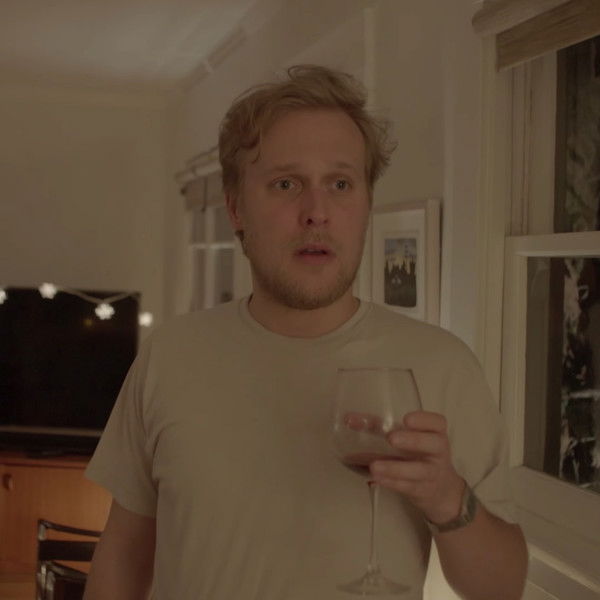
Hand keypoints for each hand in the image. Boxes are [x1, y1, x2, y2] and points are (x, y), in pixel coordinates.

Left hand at [369, 410, 465, 524]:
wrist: (442, 490)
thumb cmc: (418, 454)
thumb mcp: (407, 438)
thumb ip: (380, 427)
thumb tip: (348, 419)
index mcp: (435, 433)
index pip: (438, 423)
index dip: (424, 420)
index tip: (406, 419)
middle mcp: (438, 452)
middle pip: (433, 444)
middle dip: (413, 441)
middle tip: (391, 438)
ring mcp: (432, 473)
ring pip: (418, 470)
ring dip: (395, 468)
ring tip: (374, 466)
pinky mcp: (422, 491)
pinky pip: (408, 487)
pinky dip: (392, 483)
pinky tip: (377, 479)